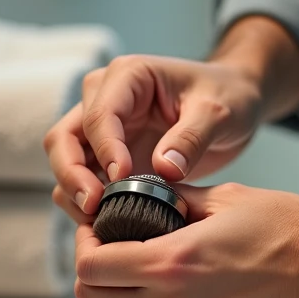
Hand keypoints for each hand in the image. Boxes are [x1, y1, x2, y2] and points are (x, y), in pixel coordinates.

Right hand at [44, 54, 264, 224]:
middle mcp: (104, 98)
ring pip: (65, 161)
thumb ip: (192, 138)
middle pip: (64, 138)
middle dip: (72, 174)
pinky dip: (87, 202)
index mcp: (128, 76)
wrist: (233, 103)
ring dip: (73, 192)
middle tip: (94, 206)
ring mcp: (102, 129)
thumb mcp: (218, 112)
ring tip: (99, 220)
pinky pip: (82, 180)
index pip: (100, 114)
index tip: (122, 178)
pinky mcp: (107, 156)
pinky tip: (108, 221)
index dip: (106, 149)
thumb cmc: (226, 96)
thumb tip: (163, 170)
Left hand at [72, 182, 298, 297]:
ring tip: (151, 280)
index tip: (95, 235)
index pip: (90, 268)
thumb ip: (172, 201)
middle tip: (116, 255)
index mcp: (172, 264)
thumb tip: (138, 198)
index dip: (84, 246)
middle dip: (97, 275)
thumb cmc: (289, 229)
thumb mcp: (225, 199)